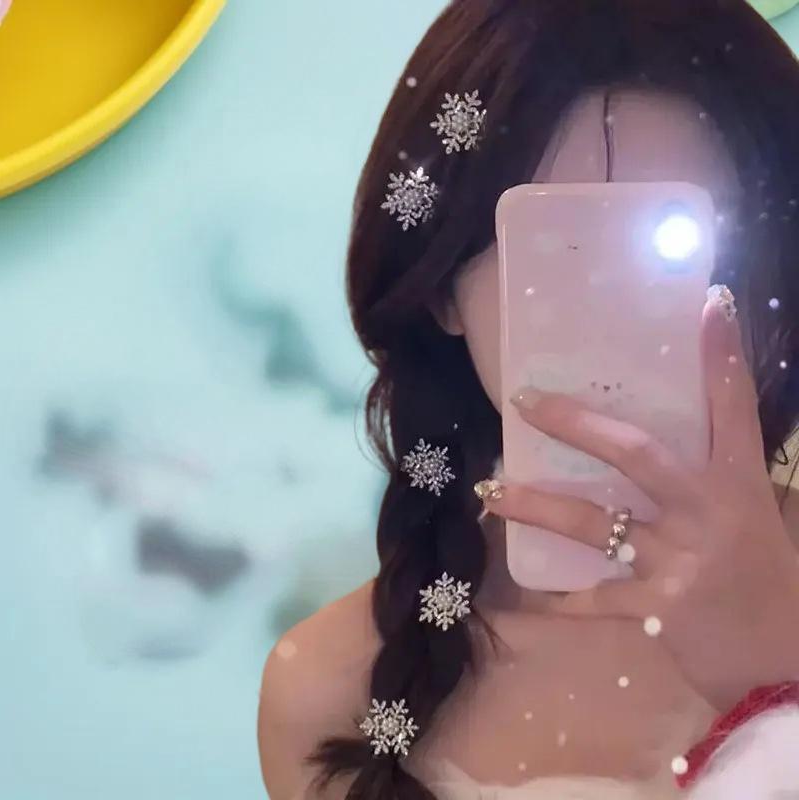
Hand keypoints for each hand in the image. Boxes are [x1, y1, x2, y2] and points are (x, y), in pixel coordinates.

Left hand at [478, 288, 798, 713]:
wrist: (787, 663)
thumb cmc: (770, 580)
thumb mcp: (754, 519)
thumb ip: (714, 480)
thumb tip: (668, 443)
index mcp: (738, 485)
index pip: (734, 407)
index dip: (724, 355)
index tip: (711, 302)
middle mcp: (705, 513)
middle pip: (635, 453)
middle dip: (576, 425)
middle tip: (525, 400)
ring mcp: (677, 561)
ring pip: (592, 523)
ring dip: (535, 506)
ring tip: (489, 490)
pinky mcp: (656, 607)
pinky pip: (595, 597)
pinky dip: (563, 598)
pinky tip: (532, 593)